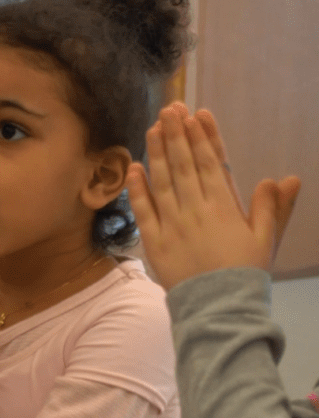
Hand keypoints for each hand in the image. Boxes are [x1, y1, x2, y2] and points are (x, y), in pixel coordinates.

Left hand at [126, 102, 300, 289]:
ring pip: (161, 181)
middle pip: (183, 165)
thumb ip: (272, 207)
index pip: (210, 163)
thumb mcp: (265, 239)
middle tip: (170, 109)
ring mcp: (171, 224)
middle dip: (177, 134)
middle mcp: (195, 210)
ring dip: (156, 152)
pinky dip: (137, 188)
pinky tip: (133, 167)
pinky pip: (142, 210)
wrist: (218, 308)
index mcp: (224, 206)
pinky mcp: (153, 241)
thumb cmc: (244, 273)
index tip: (195, 114)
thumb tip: (285, 178)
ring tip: (153, 127)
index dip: (202, 137)